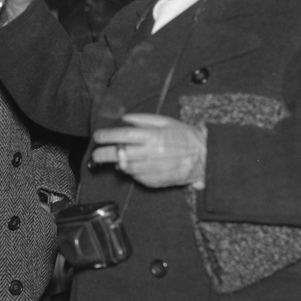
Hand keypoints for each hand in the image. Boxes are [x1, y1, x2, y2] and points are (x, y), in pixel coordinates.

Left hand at [90, 113, 206, 187]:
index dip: (108, 136)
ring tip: (117, 158)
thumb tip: (124, 119)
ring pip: (126, 168)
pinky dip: (132, 172)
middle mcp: (152, 153)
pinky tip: (134, 166)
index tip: (98, 136)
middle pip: (120, 155)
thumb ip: (143, 120)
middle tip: (95, 154)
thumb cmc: (184, 136)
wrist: (205, 157)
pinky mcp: (156, 181)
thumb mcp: (165, 121)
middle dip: (103, 154)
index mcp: (154, 136)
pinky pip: (137, 178)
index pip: (124, 135)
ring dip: (118, 164)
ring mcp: (154, 169)